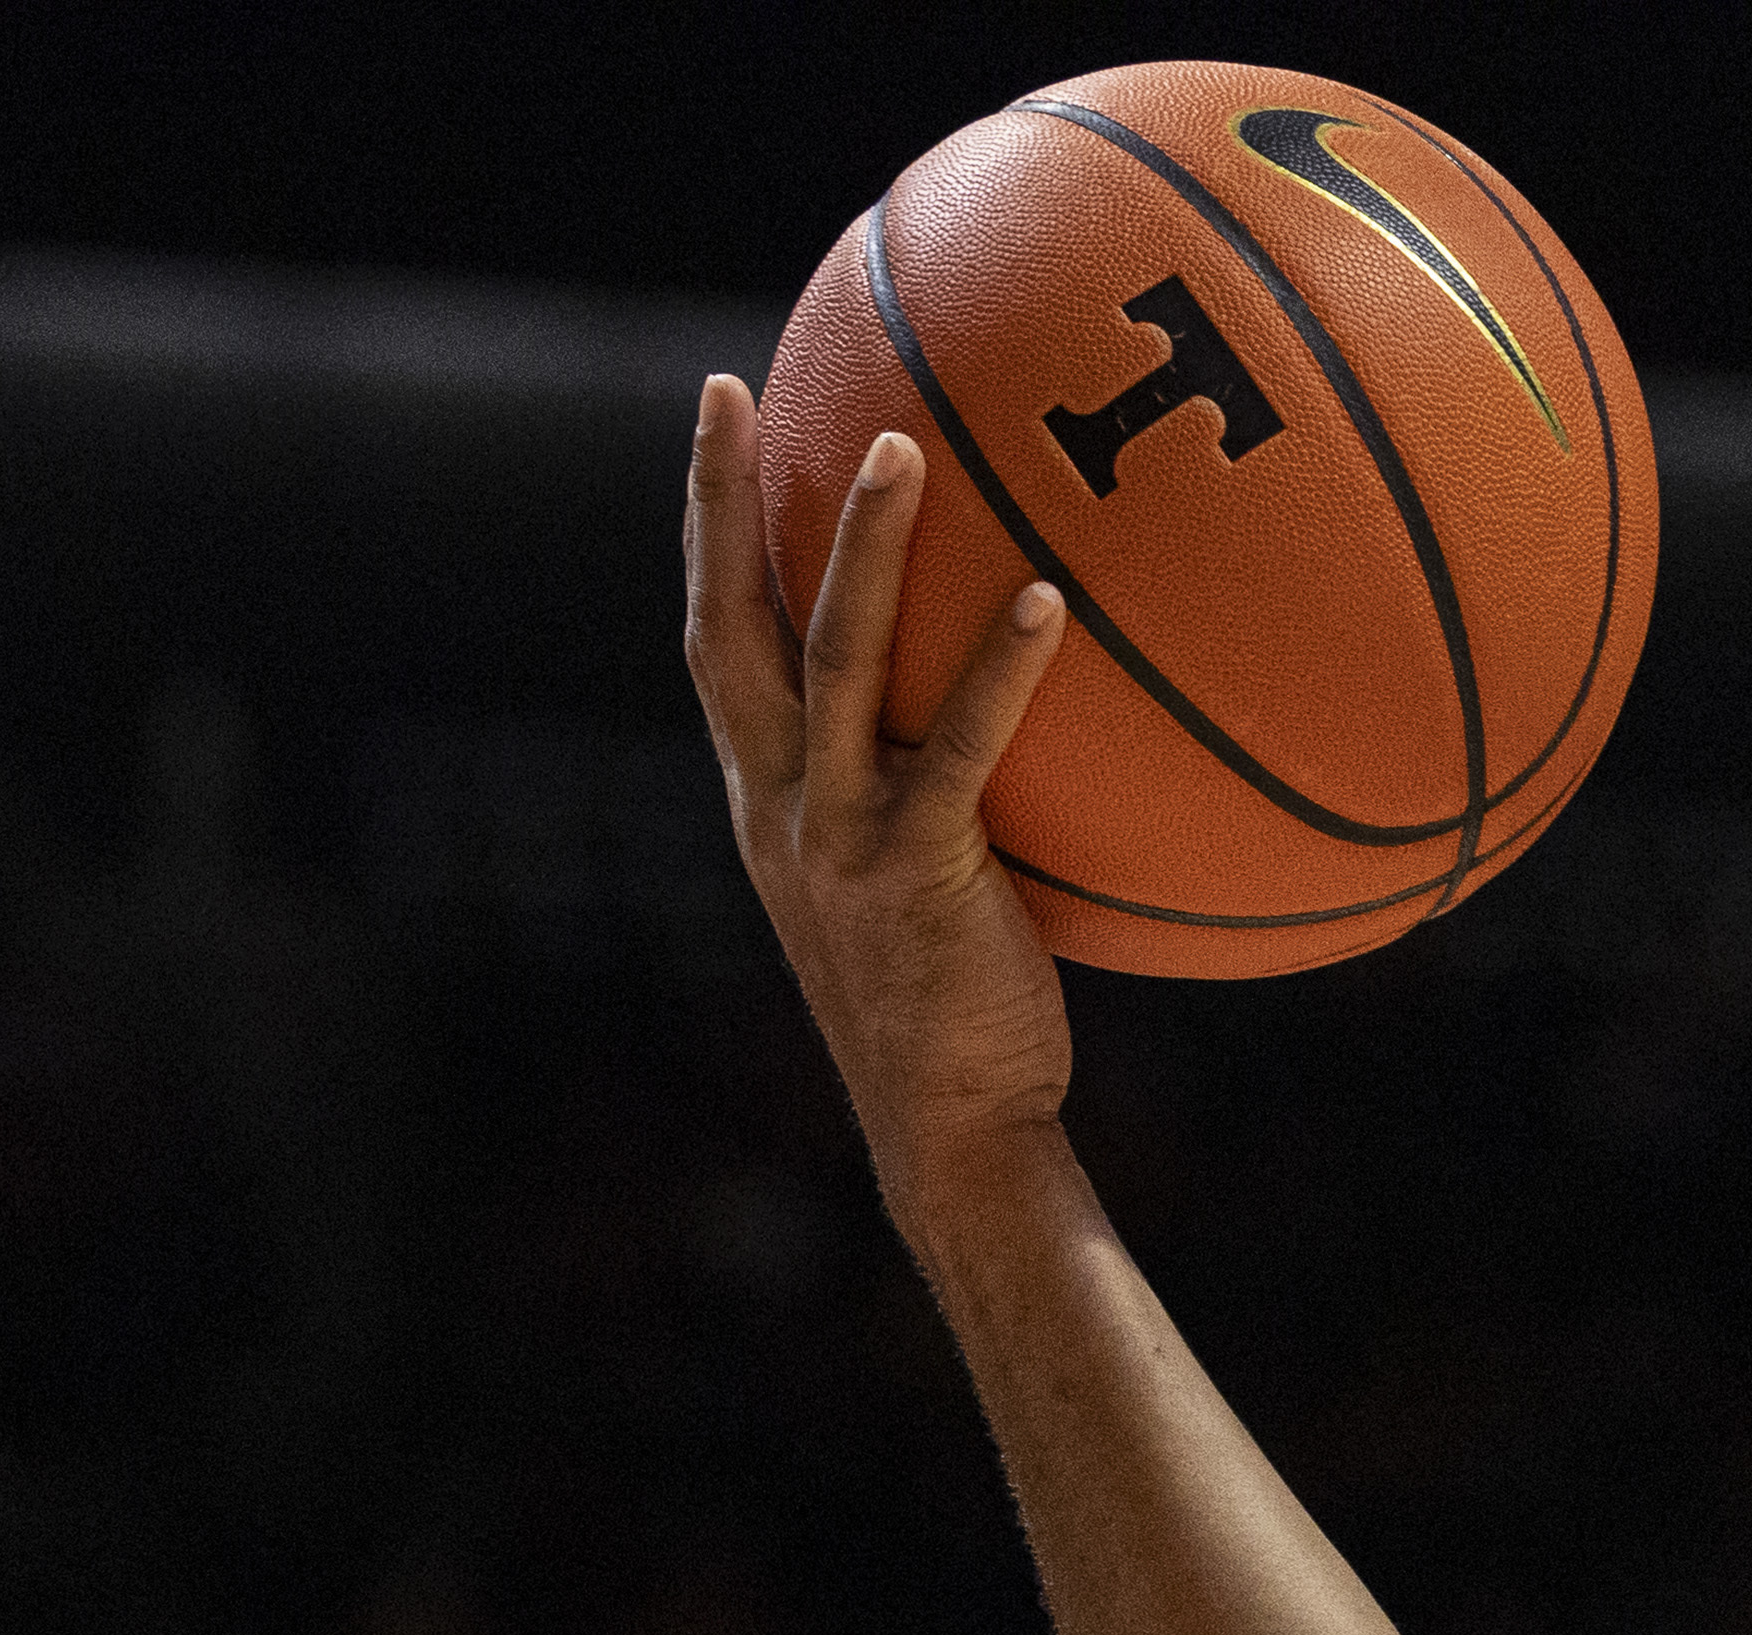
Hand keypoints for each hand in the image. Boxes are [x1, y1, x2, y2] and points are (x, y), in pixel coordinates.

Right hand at [679, 375, 1075, 1165]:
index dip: (703, 533)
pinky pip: (958, 750)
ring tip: (898, 447)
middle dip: (720, 505)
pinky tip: (1048, 598)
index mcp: (766, 800)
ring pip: (834, 663)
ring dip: (861, 551)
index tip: (714, 424)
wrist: (951, 1126)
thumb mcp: (911, 883)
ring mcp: (838, 837)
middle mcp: (779, 806)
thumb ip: (920, 791)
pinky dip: (999, 670)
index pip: (716, 641)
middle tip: (731, 391)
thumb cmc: (953, 1007)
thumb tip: (988, 707)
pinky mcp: (914, 873)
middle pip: (729, 626)